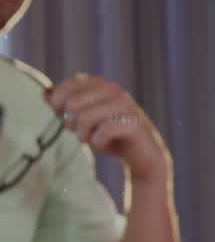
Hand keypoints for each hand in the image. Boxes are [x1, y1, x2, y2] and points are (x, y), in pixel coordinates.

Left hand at [46, 74, 170, 184]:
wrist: (141, 157)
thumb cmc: (110, 136)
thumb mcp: (82, 120)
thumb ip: (64, 105)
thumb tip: (45, 93)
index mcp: (101, 84)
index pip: (67, 86)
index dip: (59, 105)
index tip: (68, 119)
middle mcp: (114, 90)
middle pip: (72, 103)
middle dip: (71, 122)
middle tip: (81, 132)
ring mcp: (126, 105)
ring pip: (85, 117)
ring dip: (83, 134)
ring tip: (91, 139)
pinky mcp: (134, 123)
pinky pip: (103, 131)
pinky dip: (98, 142)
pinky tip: (103, 144)